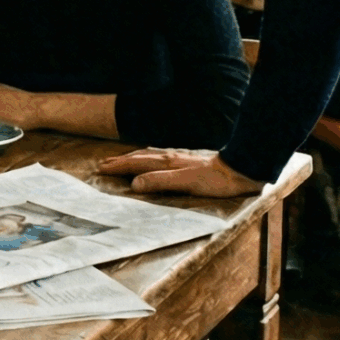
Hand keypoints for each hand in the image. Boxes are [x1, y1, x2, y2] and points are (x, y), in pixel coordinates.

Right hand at [100, 149, 262, 197]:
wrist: (238, 170)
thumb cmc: (214, 181)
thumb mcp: (186, 183)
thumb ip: (160, 182)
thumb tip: (135, 183)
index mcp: (166, 163)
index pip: (136, 164)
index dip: (118, 167)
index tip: (101, 169)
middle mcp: (169, 157)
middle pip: (139, 157)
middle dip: (120, 161)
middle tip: (103, 164)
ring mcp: (178, 157)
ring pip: (148, 155)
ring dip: (132, 158)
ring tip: (120, 160)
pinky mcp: (187, 161)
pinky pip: (159, 157)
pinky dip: (147, 158)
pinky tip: (151, 159)